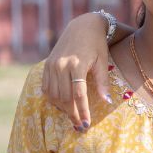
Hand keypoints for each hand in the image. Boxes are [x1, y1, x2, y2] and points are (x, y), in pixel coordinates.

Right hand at [42, 13, 112, 129]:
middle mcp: (61, 65)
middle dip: (72, 114)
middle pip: (64, 97)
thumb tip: (106, 101)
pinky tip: (62, 105)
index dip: (82, 111)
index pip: (78, 94)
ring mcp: (52, 65)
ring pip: (53, 95)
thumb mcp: (103, 61)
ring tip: (73, 117)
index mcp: (77, 64)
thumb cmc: (96, 44)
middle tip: (80, 126)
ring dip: (62, 109)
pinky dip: (53, 99)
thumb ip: (103, 82)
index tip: (87, 124)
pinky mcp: (46, 65)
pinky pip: (46, 88)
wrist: (82, 26)